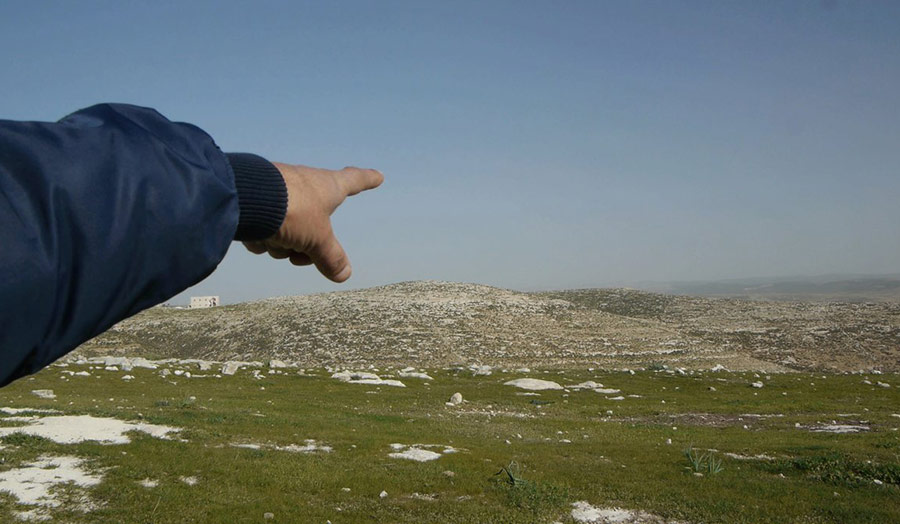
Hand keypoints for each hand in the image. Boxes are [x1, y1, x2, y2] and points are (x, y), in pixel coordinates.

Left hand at [242, 163, 383, 281]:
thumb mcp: (317, 239)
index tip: (377, 176)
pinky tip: (255, 235)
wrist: (244, 198)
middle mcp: (304, 186)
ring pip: (288, 232)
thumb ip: (330, 257)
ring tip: (274, 238)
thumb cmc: (291, 210)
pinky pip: (265, 230)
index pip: (354, 181)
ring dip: (282, 245)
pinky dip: (261, 238)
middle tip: (299, 253)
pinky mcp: (256, 202)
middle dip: (305, 246)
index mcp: (327, 186)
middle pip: (314, 226)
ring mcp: (279, 192)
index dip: (367, 180)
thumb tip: (345, 274)